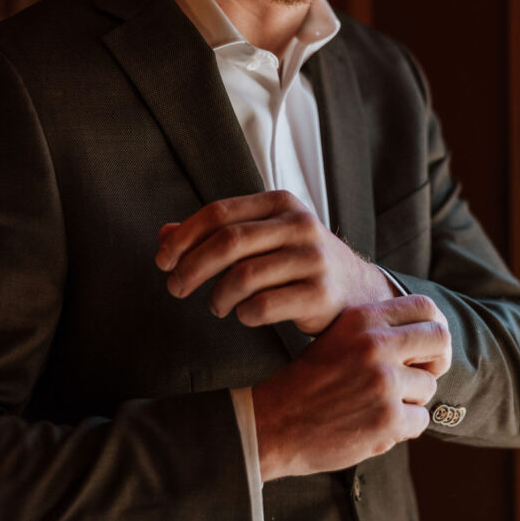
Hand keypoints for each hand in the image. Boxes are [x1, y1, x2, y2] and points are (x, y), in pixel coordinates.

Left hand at [155, 190, 396, 334]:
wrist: (357, 291)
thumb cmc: (296, 263)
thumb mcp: (261, 239)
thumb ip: (214, 234)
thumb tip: (163, 235)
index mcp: (280, 204)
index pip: (219, 213)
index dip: (183, 238)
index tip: (162, 261)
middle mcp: (300, 225)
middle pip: (228, 242)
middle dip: (191, 268)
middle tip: (175, 288)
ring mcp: (314, 259)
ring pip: (243, 276)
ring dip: (217, 296)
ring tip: (216, 306)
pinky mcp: (321, 295)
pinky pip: (265, 306)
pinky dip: (244, 314)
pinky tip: (244, 316)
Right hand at [252, 294, 451, 480]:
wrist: (275, 423)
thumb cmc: (308, 383)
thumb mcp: (337, 339)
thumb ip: (376, 332)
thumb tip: (428, 335)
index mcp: (361, 319)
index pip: (424, 307)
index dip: (429, 328)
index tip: (421, 348)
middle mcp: (375, 344)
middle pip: (440, 339)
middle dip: (433, 361)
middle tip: (416, 377)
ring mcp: (383, 382)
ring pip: (428, 386)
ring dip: (410, 401)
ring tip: (377, 406)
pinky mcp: (388, 419)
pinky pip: (421, 421)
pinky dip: (402, 428)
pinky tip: (372, 426)